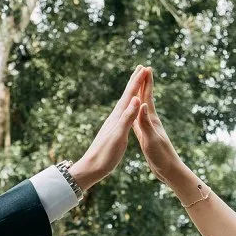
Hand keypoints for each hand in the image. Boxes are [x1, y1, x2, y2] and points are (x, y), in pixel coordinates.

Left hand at [68, 65, 147, 190]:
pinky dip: (128, 106)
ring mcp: (113, 124)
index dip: (137, 81)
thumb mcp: (119, 137)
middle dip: (134, 82)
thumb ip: (127, 118)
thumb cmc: (105, 155)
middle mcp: (114, 118)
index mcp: (117, 118)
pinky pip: (123, 113)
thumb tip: (134, 99)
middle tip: (141, 68)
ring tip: (136, 84)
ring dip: (131, 92)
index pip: (129, 95)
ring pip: (124, 103)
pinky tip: (127, 108)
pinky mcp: (113, 131)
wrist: (91, 168)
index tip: (145, 68)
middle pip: (126, 96)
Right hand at [130, 68, 189, 187]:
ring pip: (142, 108)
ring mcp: (149, 128)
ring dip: (139, 96)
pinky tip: (134, 113)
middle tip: (142, 70)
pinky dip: (135, 113)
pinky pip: (139, 120)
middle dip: (144, 84)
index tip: (146, 67)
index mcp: (152, 120)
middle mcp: (151, 121)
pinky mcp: (146, 136)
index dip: (146, 82)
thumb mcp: (151, 139)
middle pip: (146, 99)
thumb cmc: (161, 156)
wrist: (169, 170)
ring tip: (137, 87)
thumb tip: (143, 105)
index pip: (148, 97)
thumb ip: (146, 123)